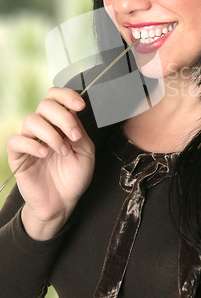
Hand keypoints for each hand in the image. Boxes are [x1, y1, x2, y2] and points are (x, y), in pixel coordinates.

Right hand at [7, 87, 94, 239]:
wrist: (62, 202)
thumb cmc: (74, 177)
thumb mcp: (86, 152)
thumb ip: (80, 131)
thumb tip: (72, 113)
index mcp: (60, 123)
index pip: (56, 96)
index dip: (67, 95)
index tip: (80, 105)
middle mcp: (44, 127)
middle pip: (45, 104)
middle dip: (63, 117)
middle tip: (75, 137)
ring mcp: (30, 140)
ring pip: (32, 120)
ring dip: (51, 134)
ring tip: (62, 152)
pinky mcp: (17, 155)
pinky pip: (16, 140)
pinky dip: (32, 145)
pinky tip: (44, 154)